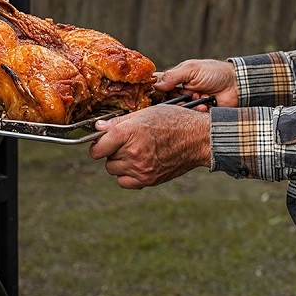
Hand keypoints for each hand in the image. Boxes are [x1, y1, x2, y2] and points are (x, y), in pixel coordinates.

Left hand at [88, 104, 209, 188]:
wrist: (198, 138)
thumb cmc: (175, 121)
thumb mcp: (145, 113)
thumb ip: (118, 122)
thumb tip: (97, 128)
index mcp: (129, 133)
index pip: (98, 147)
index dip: (97, 144)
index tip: (100, 142)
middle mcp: (133, 153)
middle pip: (105, 158)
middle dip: (111, 151)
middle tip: (124, 143)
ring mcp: (141, 168)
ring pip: (114, 170)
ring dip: (118, 163)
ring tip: (133, 152)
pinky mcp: (148, 179)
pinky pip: (124, 182)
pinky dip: (126, 175)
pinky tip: (136, 164)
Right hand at [153, 58, 238, 107]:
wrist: (237, 85)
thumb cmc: (215, 73)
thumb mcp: (192, 69)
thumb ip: (173, 76)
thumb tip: (156, 85)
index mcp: (176, 79)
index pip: (158, 86)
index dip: (155, 91)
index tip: (157, 94)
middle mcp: (180, 92)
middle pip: (165, 102)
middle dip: (175, 100)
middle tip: (186, 94)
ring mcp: (189, 104)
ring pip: (178, 111)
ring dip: (188, 105)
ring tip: (199, 97)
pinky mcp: (197, 114)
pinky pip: (190, 117)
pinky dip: (197, 110)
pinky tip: (205, 104)